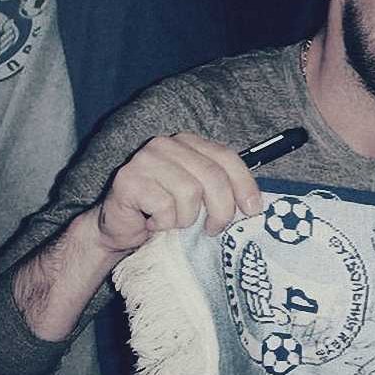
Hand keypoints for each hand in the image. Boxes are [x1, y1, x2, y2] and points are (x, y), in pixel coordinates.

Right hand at [94, 133, 262, 253]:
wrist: (120, 230)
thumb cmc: (164, 213)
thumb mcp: (199, 199)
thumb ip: (221, 191)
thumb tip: (254, 206)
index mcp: (189, 143)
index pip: (226, 157)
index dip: (244, 185)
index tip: (252, 210)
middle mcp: (167, 145)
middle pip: (212, 176)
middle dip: (221, 209)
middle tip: (214, 229)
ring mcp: (145, 159)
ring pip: (189, 192)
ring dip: (186, 218)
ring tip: (175, 223)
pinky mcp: (128, 179)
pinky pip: (164, 206)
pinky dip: (164, 223)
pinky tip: (154, 223)